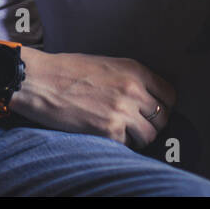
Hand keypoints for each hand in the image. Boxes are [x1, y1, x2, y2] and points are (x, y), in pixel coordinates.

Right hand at [9, 48, 174, 148]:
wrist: (39, 80)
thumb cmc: (68, 70)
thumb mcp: (107, 64)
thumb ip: (130, 79)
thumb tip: (147, 97)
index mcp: (135, 70)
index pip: (170, 94)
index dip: (163, 105)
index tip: (154, 110)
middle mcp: (133, 90)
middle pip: (163, 117)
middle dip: (151, 123)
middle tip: (136, 124)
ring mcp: (122, 111)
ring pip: (150, 135)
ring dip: (138, 137)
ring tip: (122, 132)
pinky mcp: (108, 131)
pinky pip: (127, 145)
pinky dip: (119, 143)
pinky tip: (105, 133)